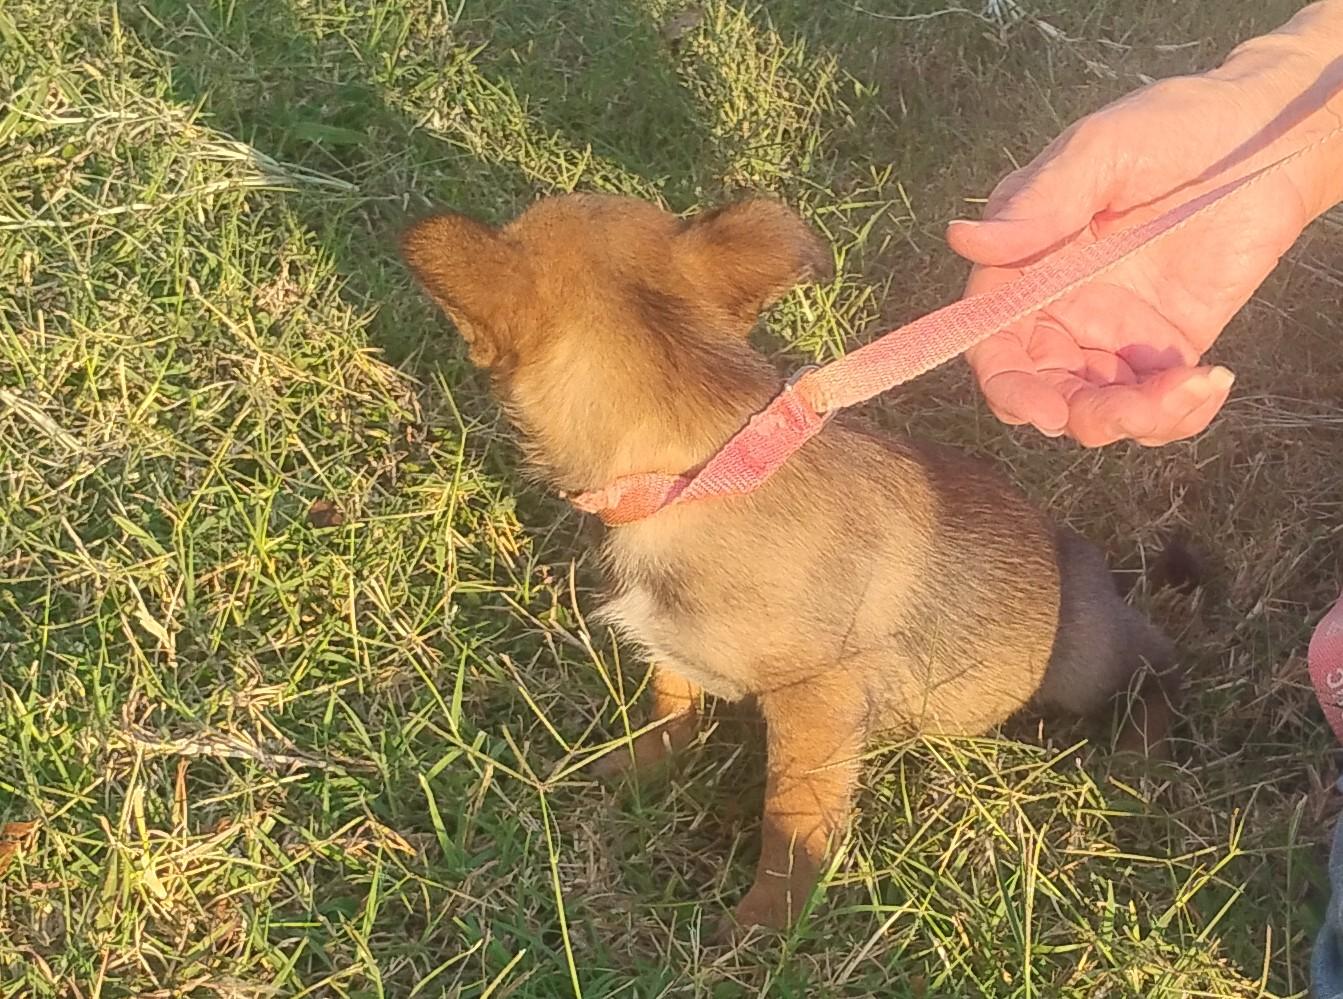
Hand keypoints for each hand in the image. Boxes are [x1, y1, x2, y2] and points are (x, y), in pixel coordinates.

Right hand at [949, 15, 1342, 445]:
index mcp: (1027, 266)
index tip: (1043, 409)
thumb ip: (1040, 202)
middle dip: (1076, 416)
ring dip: (1135, 421)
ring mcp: (1112, 334)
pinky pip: (1154, 409)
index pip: (992, 340)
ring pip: (1095, 411)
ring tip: (1193, 386)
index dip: (1006, 384)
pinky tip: (1213, 380)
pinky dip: (1178, 416)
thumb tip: (962, 238)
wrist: (1270, 135)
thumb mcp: (1100, 151)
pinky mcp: (1166, 350)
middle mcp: (1059, 309)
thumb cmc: (1174, 127)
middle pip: (1040, 391)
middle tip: (1133, 410)